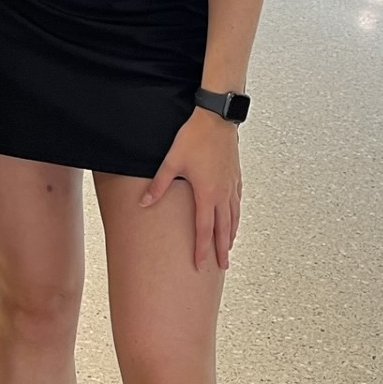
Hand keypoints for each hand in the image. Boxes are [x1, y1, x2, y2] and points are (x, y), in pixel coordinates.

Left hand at [141, 107, 241, 269]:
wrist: (216, 118)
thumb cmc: (195, 137)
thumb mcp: (172, 162)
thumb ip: (159, 185)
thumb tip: (144, 202)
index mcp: (207, 194)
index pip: (204, 230)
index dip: (202, 249)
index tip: (201, 264)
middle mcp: (222, 193)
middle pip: (223, 228)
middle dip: (222, 249)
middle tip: (222, 265)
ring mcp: (231, 185)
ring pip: (234, 216)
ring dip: (231, 233)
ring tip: (229, 246)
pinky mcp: (235, 175)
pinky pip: (237, 201)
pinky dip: (236, 213)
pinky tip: (235, 216)